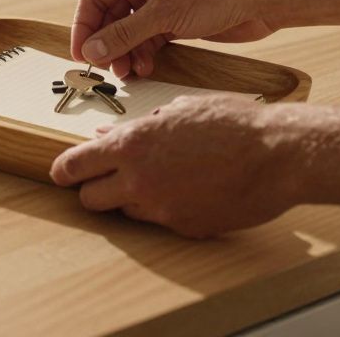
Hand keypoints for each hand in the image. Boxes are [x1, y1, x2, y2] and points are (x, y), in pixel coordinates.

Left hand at [49, 95, 295, 237]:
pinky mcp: (185, 228)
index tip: (61, 172)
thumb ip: (140, 126)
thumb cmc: (234, 124)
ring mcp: (162, 209)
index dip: (63, 171)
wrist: (279, 155)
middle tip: (105, 178)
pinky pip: (161, 220)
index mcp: (133, 145)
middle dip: (92, 189)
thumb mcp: (180, 111)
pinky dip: (165, 207)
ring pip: (125, 212)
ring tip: (157, 178)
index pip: (74, 166)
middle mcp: (140, 181)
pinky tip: (187, 189)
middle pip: (90, 199)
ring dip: (130, 198)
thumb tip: (107, 136)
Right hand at [72, 0, 275, 78]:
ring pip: (128, 31)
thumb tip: (91, 50)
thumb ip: (124, 34)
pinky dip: (143, 53)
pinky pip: (147, 38)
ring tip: (128, 72)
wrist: (259, 0)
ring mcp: (159, 2)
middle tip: (105, 68)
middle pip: (109, 16)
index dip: (83, 26)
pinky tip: (146, 66)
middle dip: (107, 43)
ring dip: (125, 52)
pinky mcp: (174, 19)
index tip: (81, 54)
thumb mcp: (162, 15)